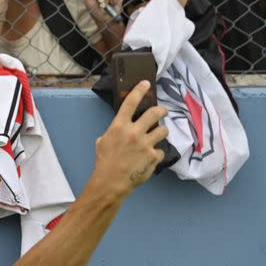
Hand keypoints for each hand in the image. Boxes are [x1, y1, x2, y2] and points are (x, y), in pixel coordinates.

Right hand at [90, 81, 168, 196]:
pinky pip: (160, 150)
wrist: (111, 181)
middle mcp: (134, 132)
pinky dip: (156, 153)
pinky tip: (150, 158)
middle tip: (162, 111)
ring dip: (161, 132)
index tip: (146, 84)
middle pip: (154, 113)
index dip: (139, 90)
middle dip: (161, 110)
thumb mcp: (102, 142)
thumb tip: (119, 129)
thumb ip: (113, 132)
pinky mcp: (153, 156)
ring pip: (163, 130)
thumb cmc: (104, 162)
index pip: (130, 103)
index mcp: (119, 126)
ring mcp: (146, 144)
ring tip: (157, 135)